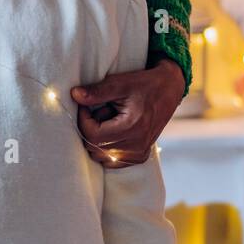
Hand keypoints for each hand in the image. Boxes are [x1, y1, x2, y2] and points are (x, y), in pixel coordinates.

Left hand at [70, 56, 184, 167]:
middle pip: (94, 146)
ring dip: (99, 138)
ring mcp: (139, 154)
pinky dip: (107, 147)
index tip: (86, 106)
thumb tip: (75, 95)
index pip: (92, 134)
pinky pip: (111, 160)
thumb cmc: (144, 84)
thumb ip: (97, 91)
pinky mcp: (139, 157)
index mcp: (133, 127)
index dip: (83, 120)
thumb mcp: (120, 82)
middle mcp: (137, 145)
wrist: (168, 90)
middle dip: (92, 128)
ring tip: (112, 119)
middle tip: (103, 110)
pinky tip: (116, 130)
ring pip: (100, 155)